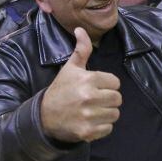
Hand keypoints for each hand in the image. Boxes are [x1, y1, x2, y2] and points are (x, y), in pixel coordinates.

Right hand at [40, 27, 121, 142]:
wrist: (44, 117)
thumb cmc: (61, 90)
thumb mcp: (70, 68)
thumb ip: (81, 49)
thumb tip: (81, 29)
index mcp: (88, 79)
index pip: (115, 83)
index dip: (107, 85)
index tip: (96, 87)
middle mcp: (89, 97)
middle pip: (117, 99)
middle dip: (108, 99)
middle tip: (95, 100)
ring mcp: (88, 116)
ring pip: (115, 114)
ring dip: (106, 114)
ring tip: (93, 111)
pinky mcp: (87, 132)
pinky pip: (109, 129)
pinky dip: (102, 127)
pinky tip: (90, 122)